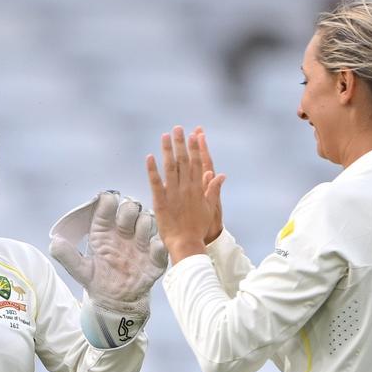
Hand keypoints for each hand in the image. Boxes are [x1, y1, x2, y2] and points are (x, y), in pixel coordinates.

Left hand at [50, 190, 167, 315]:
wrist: (116, 303)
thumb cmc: (98, 281)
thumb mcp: (80, 269)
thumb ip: (67, 255)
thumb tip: (54, 241)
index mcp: (104, 230)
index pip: (107, 206)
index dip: (108, 201)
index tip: (108, 203)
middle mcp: (124, 232)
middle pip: (130, 207)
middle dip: (129, 209)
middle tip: (125, 223)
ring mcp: (140, 244)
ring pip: (148, 220)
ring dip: (144, 224)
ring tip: (139, 237)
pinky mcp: (154, 259)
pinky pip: (161, 247)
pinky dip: (158, 244)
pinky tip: (153, 248)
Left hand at [146, 126, 224, 262]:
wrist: (186, 243)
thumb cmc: (199, 228)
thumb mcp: (210, 208)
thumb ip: (213, 190)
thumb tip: (221, 175)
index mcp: (198, 188)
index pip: (197, 163)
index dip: (195, 147)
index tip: (195, 134)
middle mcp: (186, 187)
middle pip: (183, 160)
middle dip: (181, 143)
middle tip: (178, 128)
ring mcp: (173, 193)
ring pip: (170, 167)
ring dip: (167, 150)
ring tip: (165, 136)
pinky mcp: (160, 201)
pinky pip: (155, 182)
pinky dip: (152, 169)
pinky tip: (150, 157)